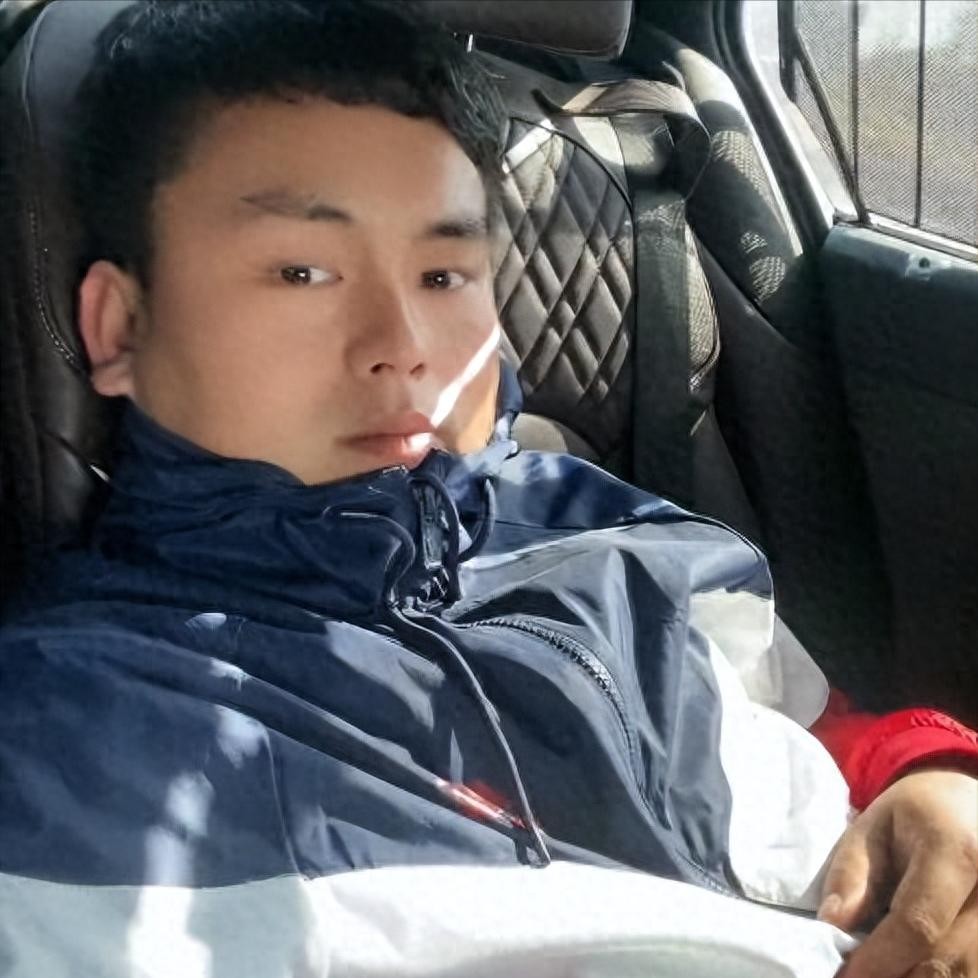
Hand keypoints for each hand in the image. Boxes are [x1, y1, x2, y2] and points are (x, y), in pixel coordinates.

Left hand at [818, 769, 977, 977]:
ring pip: (967, 976)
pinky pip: (975, 971)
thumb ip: (852, 874)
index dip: (879, 960)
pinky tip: (909, 967)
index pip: (918, 924)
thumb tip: (834, 925)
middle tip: (856, 976)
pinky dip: (943, 977)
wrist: (967, 801)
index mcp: (958, 851)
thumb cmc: (915, 813)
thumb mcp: (871, 826)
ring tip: (881, 969)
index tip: (845, 976)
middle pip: (948, 963)